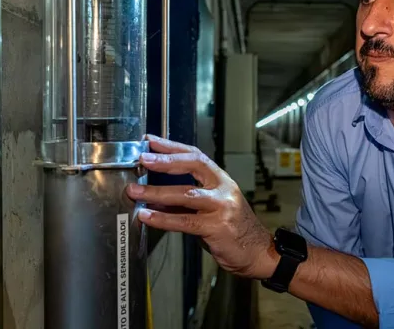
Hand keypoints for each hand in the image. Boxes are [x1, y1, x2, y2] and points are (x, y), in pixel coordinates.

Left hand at [126, 135, 277, 279]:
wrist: (257, 252)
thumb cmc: (233, 229)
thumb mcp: (211, 208)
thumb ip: (184, 202)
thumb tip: (153, 197)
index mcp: (221, 180)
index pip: (196, 156)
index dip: (172, 147)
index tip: (151, 141)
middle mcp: (223, 189)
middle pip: (193, 165)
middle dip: (166, 161)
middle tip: (143, 159)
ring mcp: (222, 207)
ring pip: (185, 194)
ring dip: (157, 191)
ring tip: (136, 191)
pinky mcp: (217, 227)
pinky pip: (185, 221)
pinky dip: (163, 218)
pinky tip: (147, 216)